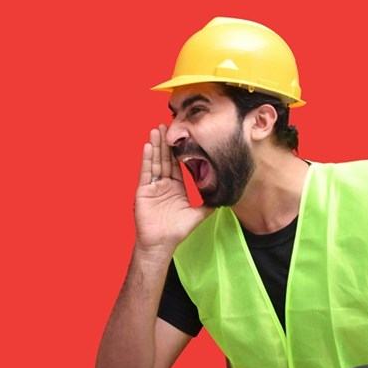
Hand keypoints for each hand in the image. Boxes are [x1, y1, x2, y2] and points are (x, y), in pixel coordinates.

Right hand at [134, 124, 211, 255]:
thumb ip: (209, 203)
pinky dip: (147, 159)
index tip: (184, 136)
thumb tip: (224, 195)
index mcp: (177, 186)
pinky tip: (148, 146)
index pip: (179, 164)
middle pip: (166, 159)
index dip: (181, 151)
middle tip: (167, 124)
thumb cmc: (178, 230)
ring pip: (155, 162)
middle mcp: (165, 184)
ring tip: (156, 130)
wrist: (161, 243)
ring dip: (156, 146)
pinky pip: (146, 172)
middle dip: (167, 143)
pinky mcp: (143, 190)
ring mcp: (153, 186)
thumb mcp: (198, 214)